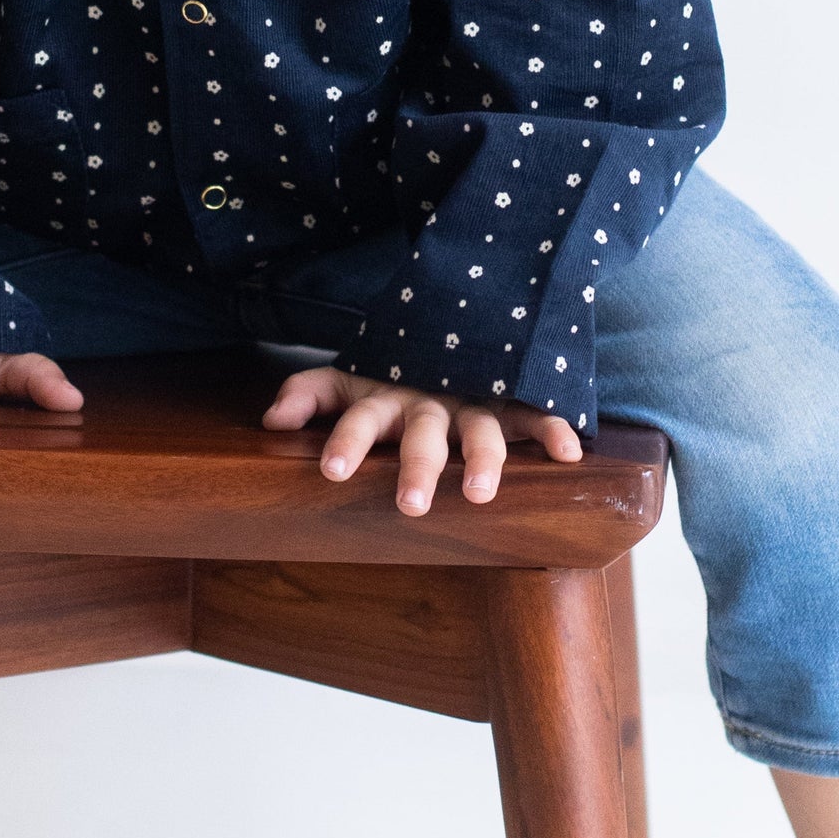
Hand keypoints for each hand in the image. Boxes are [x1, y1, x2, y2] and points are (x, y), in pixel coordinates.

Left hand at [261, 366, 580, 515]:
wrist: (446, 332)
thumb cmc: (387, 377)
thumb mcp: (345, 381)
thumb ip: (307, 395)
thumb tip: (270, 421)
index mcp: (385, 399)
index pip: (359, 421)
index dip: (347, 443)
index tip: (331, 472)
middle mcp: (428, 402)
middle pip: (422, 435)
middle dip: (416, 468)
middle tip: (409, 505)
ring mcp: (471, 403)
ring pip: (480, 431)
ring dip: (482, 459)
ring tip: (479, 494)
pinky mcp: (508, 404)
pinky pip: (533, 415)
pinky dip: (552, 429)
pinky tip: (568, 452)